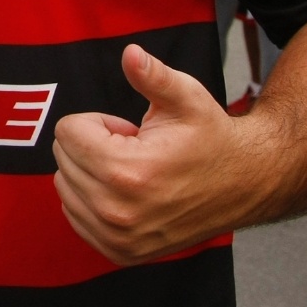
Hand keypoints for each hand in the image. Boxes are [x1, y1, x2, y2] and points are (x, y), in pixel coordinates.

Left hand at [52, 45, 249, 265]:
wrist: (244, 184)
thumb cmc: (212, 138)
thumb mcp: (186, 98)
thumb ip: (152, 76)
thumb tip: (130, 53)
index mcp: (127, 172)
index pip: (67, 132)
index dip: (97, 122)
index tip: (129, 131)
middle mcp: (116, 211)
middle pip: (62, 158)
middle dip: (92, 145)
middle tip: (134, 149)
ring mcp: (117, 238)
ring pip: (64, 186)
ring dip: (89, 172)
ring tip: (133, 170)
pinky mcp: (119, 253)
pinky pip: (74, 215)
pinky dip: (89, 198)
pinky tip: (126, 192)